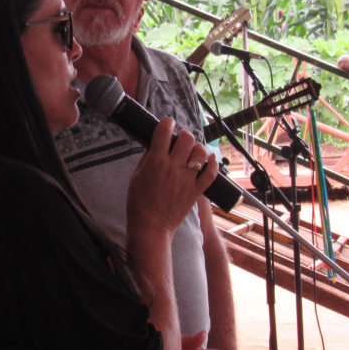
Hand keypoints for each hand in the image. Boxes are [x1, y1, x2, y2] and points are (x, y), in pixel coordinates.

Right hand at [127, 118, 218, 235]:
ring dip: (197, 148)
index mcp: (156, 162)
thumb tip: (155, 144)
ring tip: (193, 151)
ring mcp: (186, 179)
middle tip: (181, 140)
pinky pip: (211, 173)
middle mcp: (173, 167)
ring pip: (200, 152)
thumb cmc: (139, 202)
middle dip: (184, 134)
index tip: (167, 123)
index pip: (164, 131)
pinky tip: (210, 159)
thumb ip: (147, 158)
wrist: (151, 227)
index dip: (167, 122)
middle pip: (186, 138)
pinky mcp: (196, 191)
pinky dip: (212, 164)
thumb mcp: (136, 176)